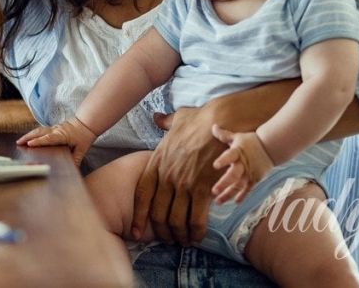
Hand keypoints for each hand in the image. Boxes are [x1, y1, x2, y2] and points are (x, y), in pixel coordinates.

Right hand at [16, 117, 96, 166]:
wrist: (86, 123)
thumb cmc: (84, 136)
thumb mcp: (82, 149)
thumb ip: (76, 159)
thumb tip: (72, 170)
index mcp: (62, 135)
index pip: (48, 138)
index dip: (39, 141)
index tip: (29, 144)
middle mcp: (56, 130)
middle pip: (39, 132)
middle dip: (28, 137)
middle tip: (18, 143)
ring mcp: (53, 128)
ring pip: (38, 130)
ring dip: (28, 135)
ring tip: (19, 141)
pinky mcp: (52, 128)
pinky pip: (40, 130)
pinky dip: (33, 134)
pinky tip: (27, 138)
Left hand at [131, 109, 225, 244]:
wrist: (221, 120)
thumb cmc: (200, 119)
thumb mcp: (176, 119)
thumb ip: (165, 123)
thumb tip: (157, 118)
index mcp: (156, 162)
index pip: (141, 195)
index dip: (139, 217)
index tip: (137, 232)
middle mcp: (166, 175)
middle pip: (157, 213)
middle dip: (162, 231)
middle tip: (168, 240)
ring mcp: (183, 183)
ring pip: (175, 219)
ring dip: (179, 235)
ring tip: (184, 241)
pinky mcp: (202, 188)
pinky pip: (196, 218)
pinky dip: (196, 231)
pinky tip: (198, 236)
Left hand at [210, 125, 274, 203]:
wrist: (271, 147)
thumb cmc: (251, 141)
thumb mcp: (237, 137)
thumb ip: (224, 135)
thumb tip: (213, 126)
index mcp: (238, 152)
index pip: (229, 156)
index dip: (223, 160)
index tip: (215, 165)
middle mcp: (243, 164)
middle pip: (233, 175)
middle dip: (224, 183)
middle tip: (214, 191)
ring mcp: (250, 173)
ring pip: (238, 185)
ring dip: (228, 194)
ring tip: (218, 201)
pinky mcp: (255, 179)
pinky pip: (248, 189)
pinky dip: (242, 196)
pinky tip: (235, 202)